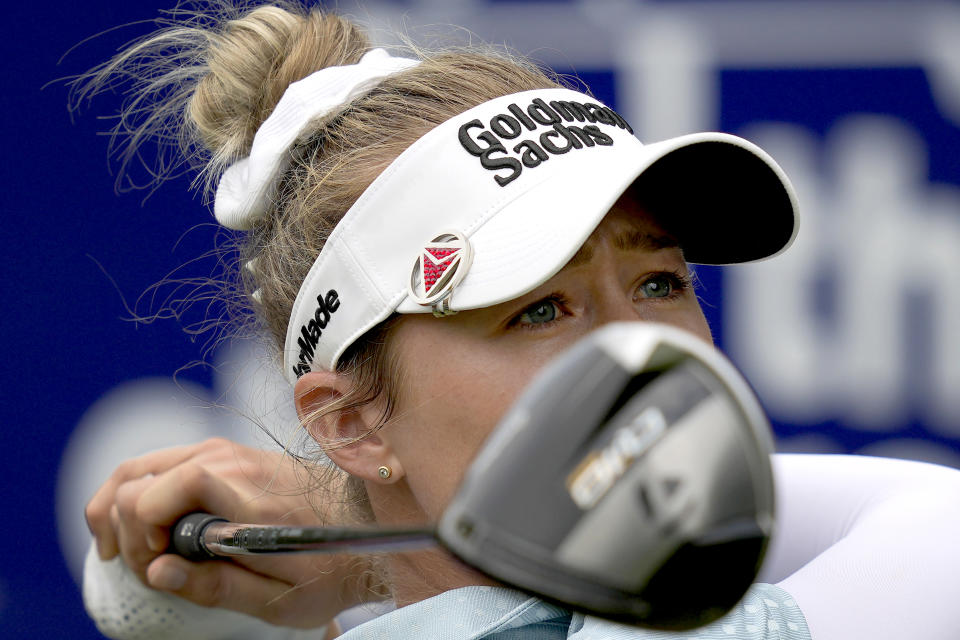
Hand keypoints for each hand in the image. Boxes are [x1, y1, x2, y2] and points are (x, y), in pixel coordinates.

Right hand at [85, 437, 380, 628]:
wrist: (370, 524)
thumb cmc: (331, 565)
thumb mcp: (279, 598)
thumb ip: (215, 586)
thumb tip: (157, 571)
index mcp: (241, 496)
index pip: (153, 497)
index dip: (138, 539)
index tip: (157, 571)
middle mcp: (228, 460)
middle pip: (135, 478)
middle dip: (122, 528)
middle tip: (144, 569)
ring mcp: (226, 451)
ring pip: (143, 466)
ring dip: (120, 507)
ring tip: (123, 551)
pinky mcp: (227, 455)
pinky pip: (165, 464)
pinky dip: (141, 493)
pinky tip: (144, 529)